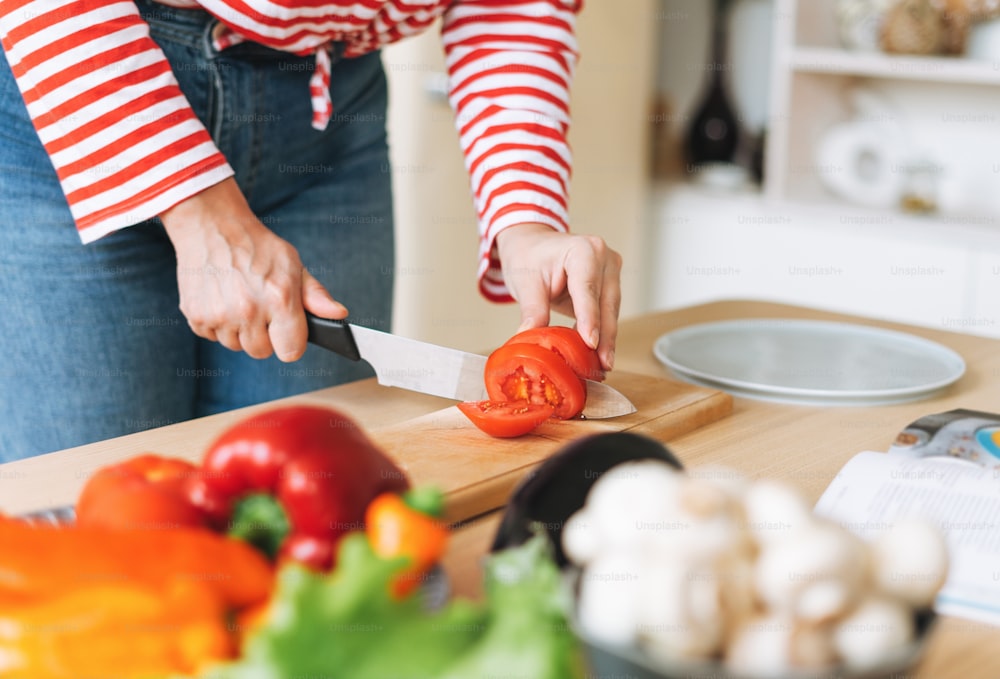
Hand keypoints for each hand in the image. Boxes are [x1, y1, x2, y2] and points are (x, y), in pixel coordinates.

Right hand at [161, 178, 346, 361]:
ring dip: (240, 331)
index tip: (288, 331)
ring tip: (241, 300)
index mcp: (279, 298)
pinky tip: (223, 300)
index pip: (291, 351)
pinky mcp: (196, 316)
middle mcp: (248, 310)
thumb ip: (316, 295)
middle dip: (264, 336)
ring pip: (236, 346)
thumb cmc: (258, 247)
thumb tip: (339, 314)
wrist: (212, 227)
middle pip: (261, 352)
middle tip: (262, 308)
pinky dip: (218, 324)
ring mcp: (219, 315)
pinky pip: (213, 337)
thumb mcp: (293, 265)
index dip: (291, 343)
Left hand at [495, 223, 620, 370]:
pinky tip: (598, 354)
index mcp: (583, 250)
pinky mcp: (610, 284)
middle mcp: (603, 257)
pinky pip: (608, 311)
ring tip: (602, 365)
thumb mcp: (525, 282)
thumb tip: (530, 337)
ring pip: (612, 310)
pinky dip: (602, 332)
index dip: (590, 318)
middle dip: (605, 336)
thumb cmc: (528, 256)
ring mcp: (610, 270)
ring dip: (607, 338)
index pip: (587, 289)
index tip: (591, 343)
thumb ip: (532, 309)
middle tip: (602, 364)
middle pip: (606, 303)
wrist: (532, 245)